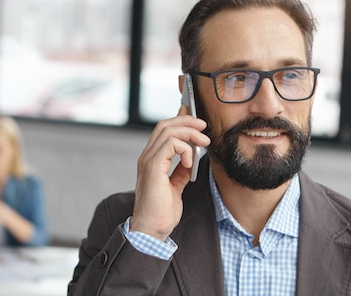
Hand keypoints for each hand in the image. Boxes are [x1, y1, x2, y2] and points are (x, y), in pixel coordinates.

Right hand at [130, 106, 209, 240]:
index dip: (179, 120)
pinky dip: (185, 149)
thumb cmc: (161, 213)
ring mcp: (148, 161)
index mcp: (151, 160)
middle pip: (165, 125)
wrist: (151, 230)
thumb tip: (191, 158)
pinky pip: (170, 144)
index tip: (196, 120)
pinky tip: (191, 162)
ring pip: (168, 130)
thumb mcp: (175, 187)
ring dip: (190, 133)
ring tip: (203, 142)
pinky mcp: (153, 167)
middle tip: (204, 126)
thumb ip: (180, 171)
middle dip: (187, 121)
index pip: (163, 130)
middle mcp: (147, 157)